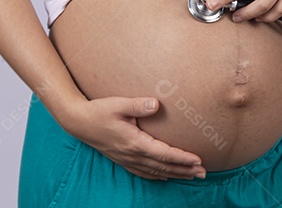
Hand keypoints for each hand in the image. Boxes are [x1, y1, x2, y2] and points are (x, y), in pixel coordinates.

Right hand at [60, 96, 205, 180]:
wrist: (78, 122)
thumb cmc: (99, 111)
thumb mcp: (118, 104)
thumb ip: (137, 105)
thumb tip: (156, 104)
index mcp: (134, 142)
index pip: (164, 154)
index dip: (182, 158)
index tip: (198, 160)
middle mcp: (132, 155)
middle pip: (163, 166)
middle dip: (184, 170)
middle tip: (203, 173)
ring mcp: (126, 159)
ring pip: (155, 171)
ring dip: (174, 174)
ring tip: (191, 176)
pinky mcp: (122, 159)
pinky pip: (143, 172)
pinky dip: (157, 176)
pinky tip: (165, 177)